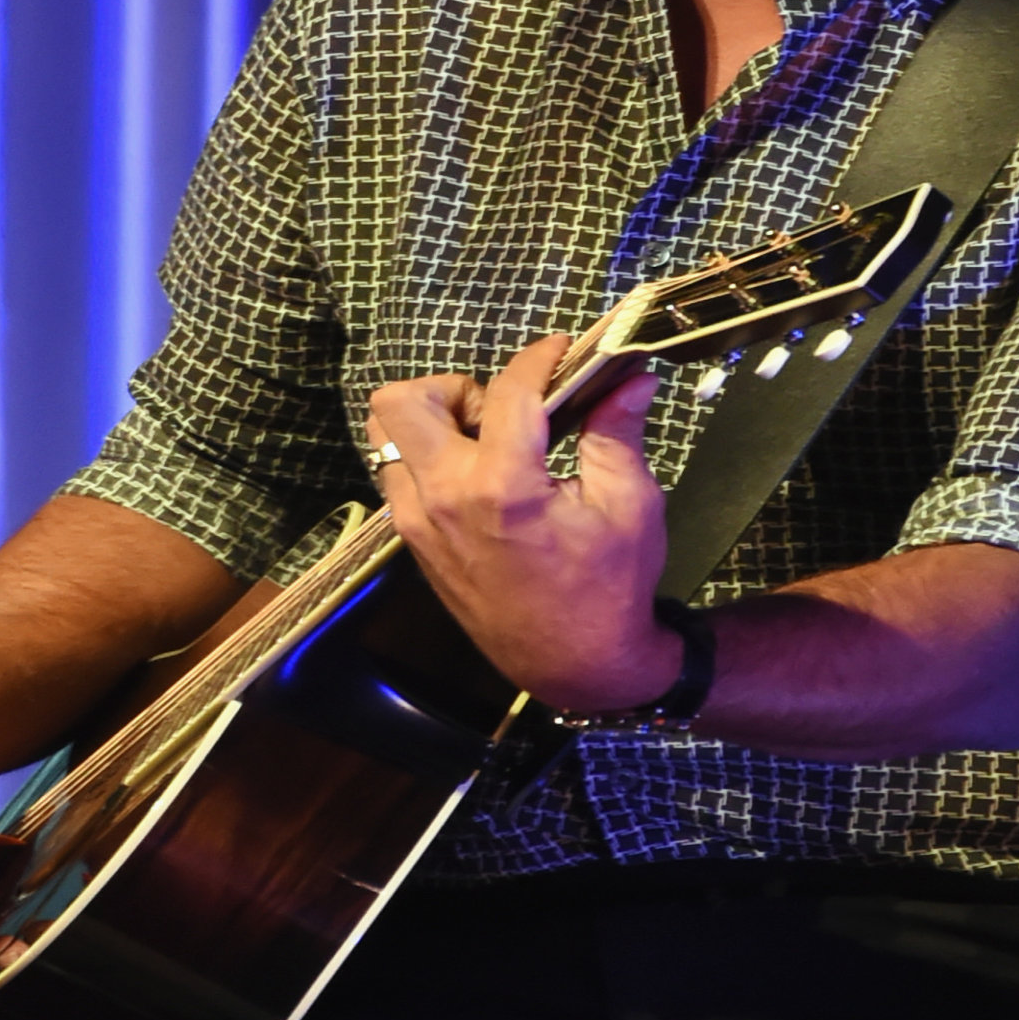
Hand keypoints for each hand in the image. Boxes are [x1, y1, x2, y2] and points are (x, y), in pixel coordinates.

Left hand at [368, 335, 681, 714]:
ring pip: (387, 435)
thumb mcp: (628, 505)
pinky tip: (479, 476)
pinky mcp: (414, 542)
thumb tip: (631, 374)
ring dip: (433, 421)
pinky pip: (397, 475)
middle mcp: (444, 499)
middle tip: (504, 413)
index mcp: (503, 486)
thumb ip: (617, 431)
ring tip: (488, 444)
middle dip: (456, 388)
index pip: (507, 390)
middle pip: (404, 400)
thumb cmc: (611, 588)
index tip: (564, 351)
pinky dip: (428, 457)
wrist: (578, 669)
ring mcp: (419, 524)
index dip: (540, 357)